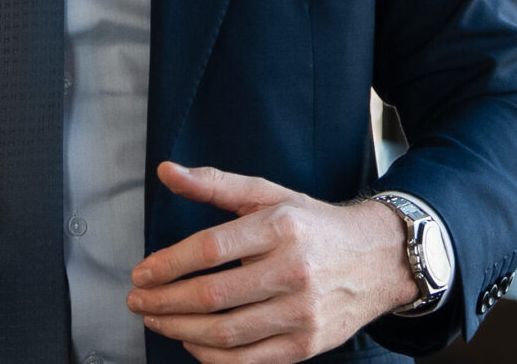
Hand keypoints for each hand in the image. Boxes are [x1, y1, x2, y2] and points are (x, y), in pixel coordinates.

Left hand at [125, 162, 418, 363]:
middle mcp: (293, 270)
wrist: (379, 258)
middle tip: (137, 300)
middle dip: (163, 302)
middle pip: (211, 296)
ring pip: (224, 333)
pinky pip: (247, 361)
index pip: (210, 250)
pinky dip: (210, 357)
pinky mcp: (307, 344)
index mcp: (281, 227)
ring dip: (178, 330)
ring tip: (156, 319)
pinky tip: (192, 343)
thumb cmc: (314, 225)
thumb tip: (166, 172)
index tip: (141, 273)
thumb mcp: (270, 195)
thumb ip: (215, 184)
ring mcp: (301, 312)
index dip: (167, 264)